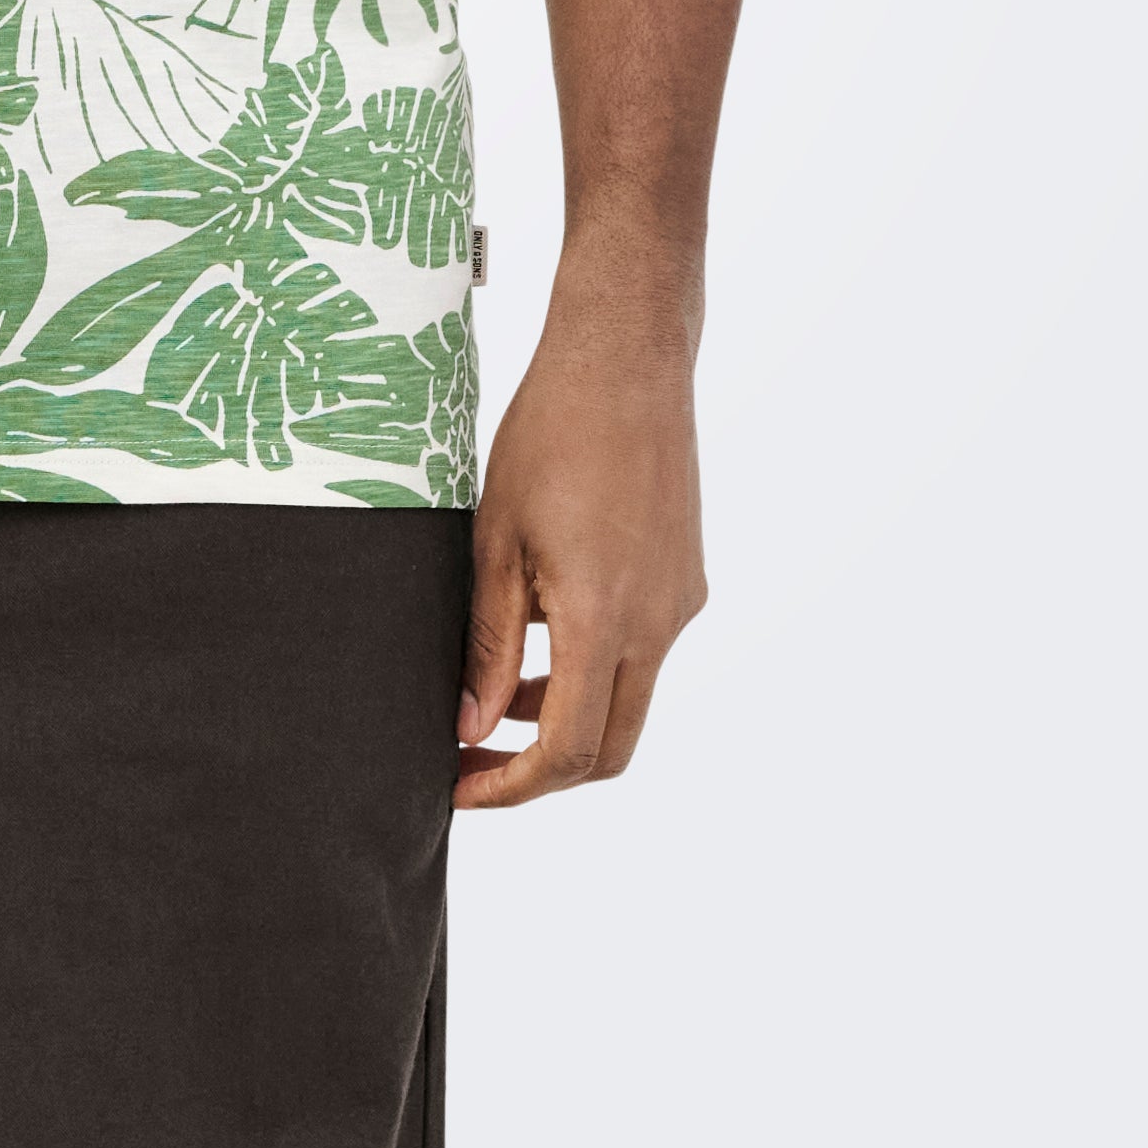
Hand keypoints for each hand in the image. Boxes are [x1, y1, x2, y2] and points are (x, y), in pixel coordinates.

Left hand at [456, 320, 707, 807]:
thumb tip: (470, 725)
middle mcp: (658, 624)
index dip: (511, 786)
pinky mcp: (687, 576)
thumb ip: (488, 643)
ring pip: (628, 698)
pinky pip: (642, 649)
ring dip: (565, 714)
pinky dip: (592, 664)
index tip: (460, 787)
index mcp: (605, 621)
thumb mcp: (495, 541)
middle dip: (541, 770)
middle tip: (474, 758)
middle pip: (610, 748)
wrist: (626, 360)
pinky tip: (541, 621)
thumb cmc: (549, 435)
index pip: (569, 752)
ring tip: (492, 691)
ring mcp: (681, 601)